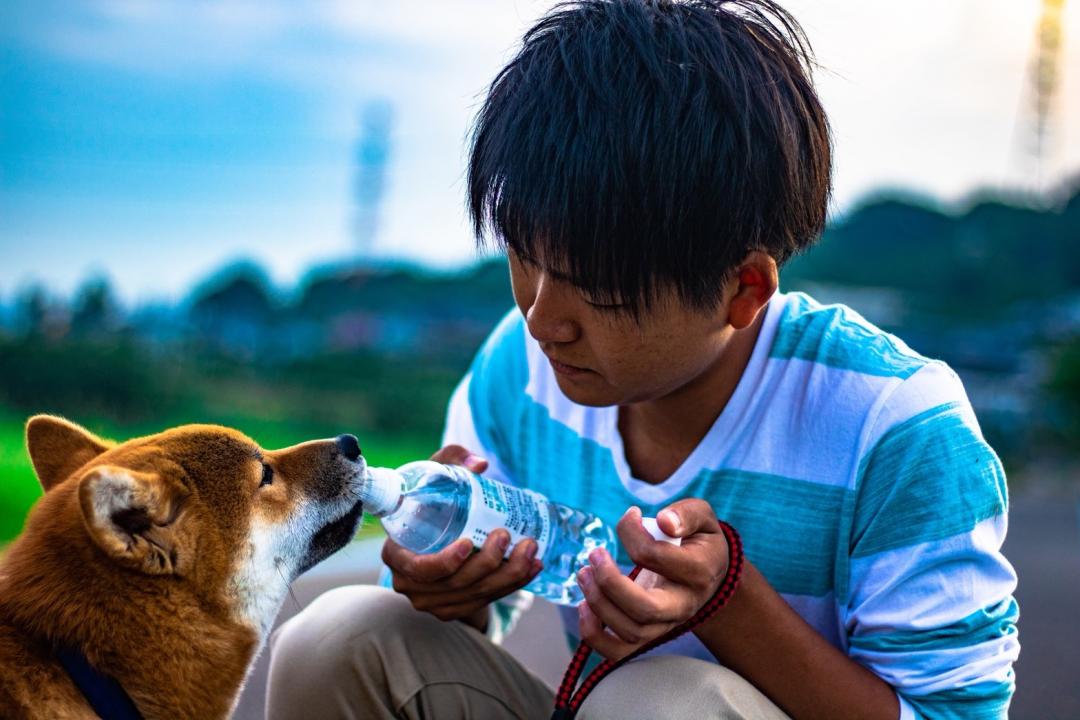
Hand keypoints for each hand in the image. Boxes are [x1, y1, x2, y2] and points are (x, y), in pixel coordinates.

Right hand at [381, 444, 542, 630]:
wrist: (432, 536)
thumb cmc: (429, 502)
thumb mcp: (432, 478)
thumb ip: (450, 461)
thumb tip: (479, 465)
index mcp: (397, 556)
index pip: (418, 568)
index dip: (443, 561)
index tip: (468, 542)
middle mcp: (412, 585)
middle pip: (455, 583)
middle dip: (488, 563)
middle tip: (507, 536)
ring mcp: (434, 602)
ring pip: (476, 594)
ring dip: (508, 575)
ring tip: (530, 549)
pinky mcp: (457, 609)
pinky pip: (486, 601)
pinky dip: (512, 585)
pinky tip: (532, 567)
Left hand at [576, 500, 729, 659]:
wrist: (707, 573)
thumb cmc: (698, 540)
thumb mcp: (702, 517)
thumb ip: (686, 514)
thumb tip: (663, 521)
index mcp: (699, 572)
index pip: (656, 556)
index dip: (632, 532)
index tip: (630, 515)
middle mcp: (683, 606)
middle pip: (645, 609)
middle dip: (610, 582)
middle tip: (595, 554)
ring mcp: (664, 625)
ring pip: (630, 632)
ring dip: (598, 602)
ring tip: (584, 572)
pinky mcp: (646, 635)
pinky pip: (617, 652)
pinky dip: (593, 634)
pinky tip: (583, 605)